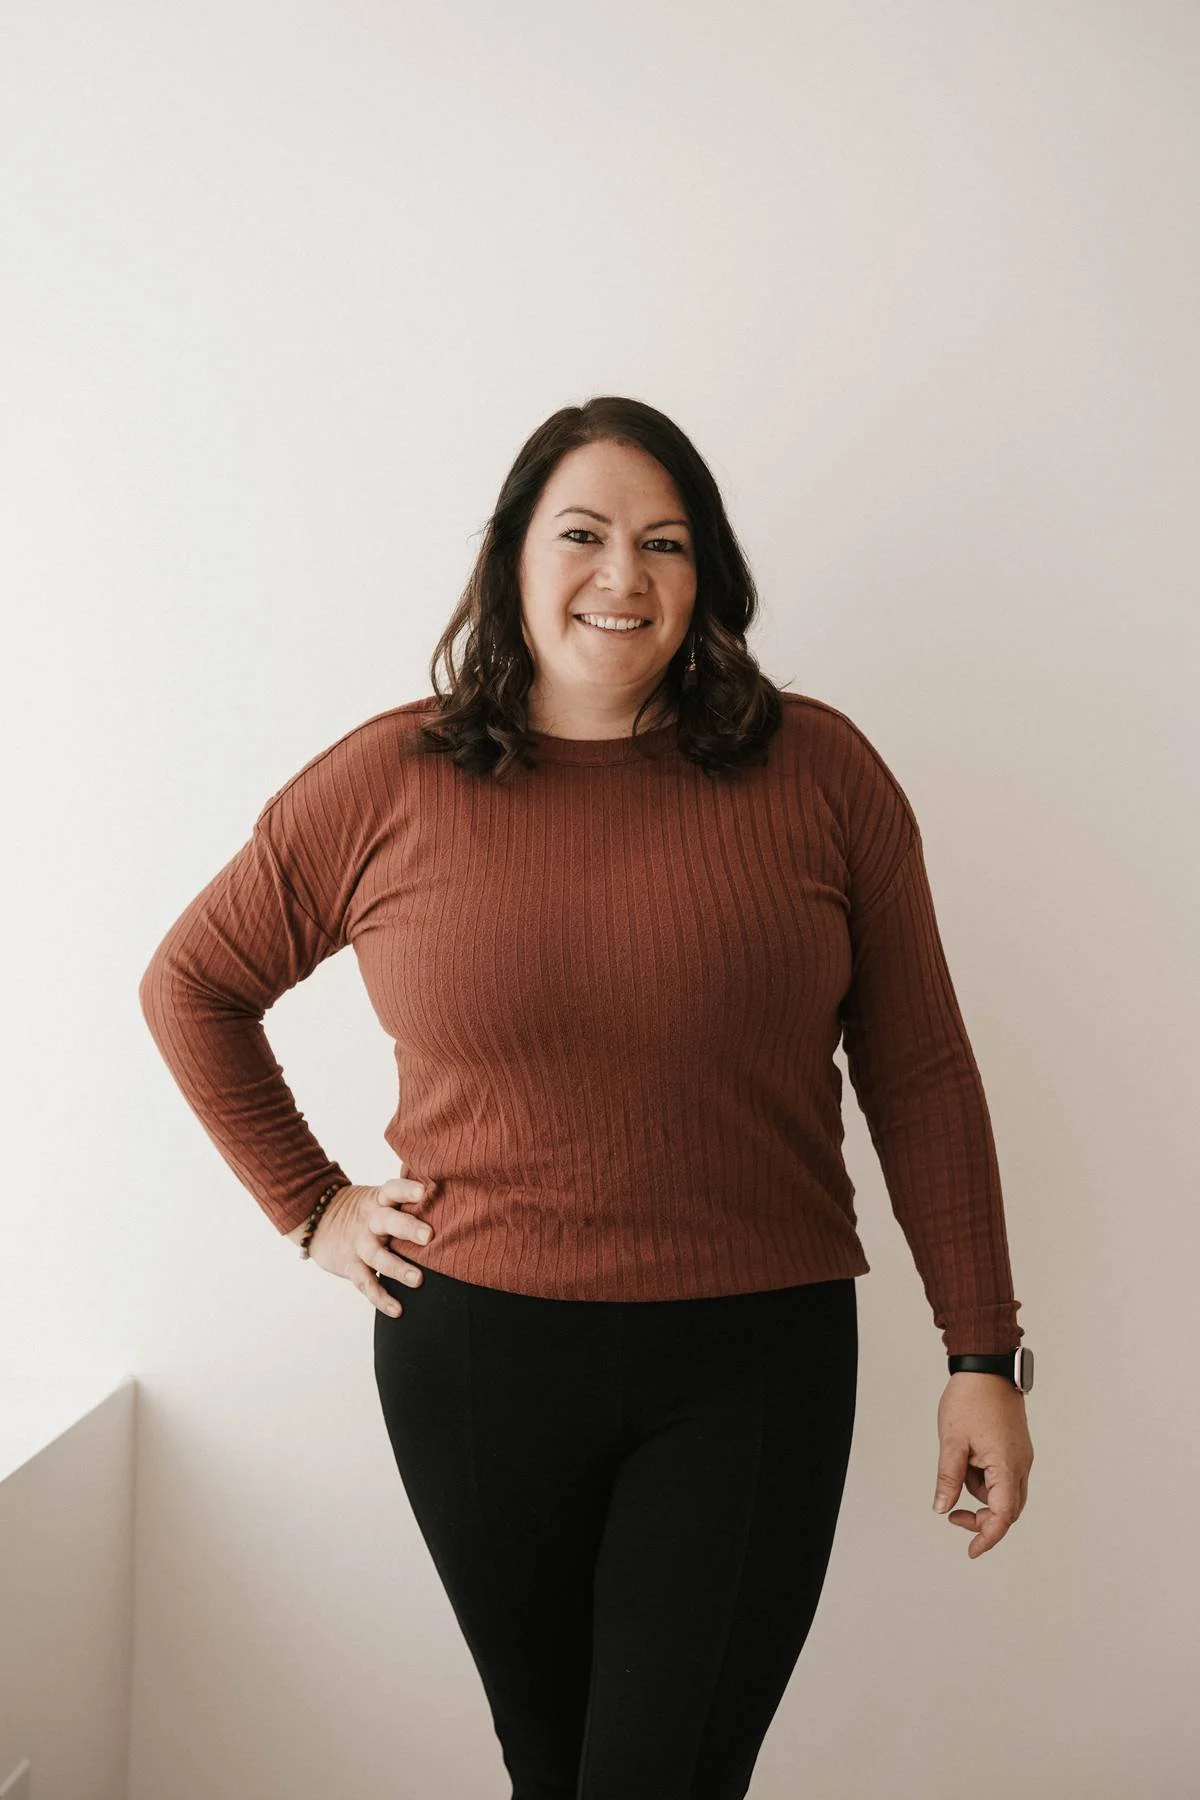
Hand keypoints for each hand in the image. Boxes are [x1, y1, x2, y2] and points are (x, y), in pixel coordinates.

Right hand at [306, 1163, 436, 1315]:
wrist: (318, 1220)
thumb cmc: (366, 1210)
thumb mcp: (379, 1197)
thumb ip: (405, 1198)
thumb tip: (448, 1192)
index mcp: (379, 1200)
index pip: (392, 1190)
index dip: (406, 1190)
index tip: (423, 1191)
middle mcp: (369, 1221)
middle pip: (387, 1221)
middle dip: (407, 1228)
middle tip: (428, 1236)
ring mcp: (359, 1244)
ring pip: (377, 1256)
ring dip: (397, 1268)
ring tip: (418, 1280)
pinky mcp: (350, 1266)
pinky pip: (366, 1283)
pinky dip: (381, 1298)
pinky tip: (398, 1310)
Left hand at [932, 1373, 1033, 1557]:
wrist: (987, 1366)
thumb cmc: (970, 1399)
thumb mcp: (951, 1442)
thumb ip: (949, 1479)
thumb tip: (942, 1508)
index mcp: (1007, 1466)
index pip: (1003, 1516)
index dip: (988, 1537)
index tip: (972, 1551)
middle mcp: (1021, 1465)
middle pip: (1008, 1510)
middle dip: (983, 1519)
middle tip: (953, 1516)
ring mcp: (1021, 1456)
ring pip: (1004, 1492)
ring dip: (980, 1493)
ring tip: (958, 1462)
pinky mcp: (1016, 1448)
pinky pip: (1003, 1475)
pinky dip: (985, 1478)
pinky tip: (967, 1457)